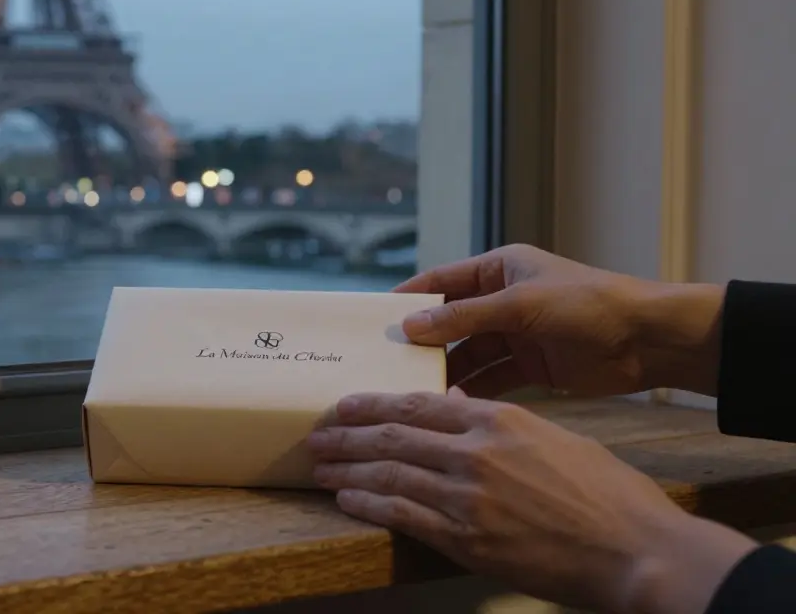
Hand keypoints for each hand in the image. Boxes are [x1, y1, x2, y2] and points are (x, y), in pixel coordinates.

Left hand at [307, 391, 758, 613]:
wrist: (636, 551)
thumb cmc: (608, 495)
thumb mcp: (556, 438)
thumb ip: (501, 423)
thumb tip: (459, 405)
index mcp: (500, 419)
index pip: (419, 404)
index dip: (374, 404)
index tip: (345, 405)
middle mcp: (476, 452)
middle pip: (393, 435)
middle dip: (348, 435)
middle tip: (317, 436)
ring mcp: (468, 495)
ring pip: (389, 474)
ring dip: (348, 471)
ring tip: (321, 468)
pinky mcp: (467, 538)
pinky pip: (403, 515)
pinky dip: (369, 506)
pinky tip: (347, 501)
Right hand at [393, 243, 724, 397]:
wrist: (650, 340)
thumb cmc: (588, 305)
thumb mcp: (519, 305)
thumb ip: (464, 317)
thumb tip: (410, 325)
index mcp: (499, 269)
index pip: (440, 282)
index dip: (408, 300)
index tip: (374, 321)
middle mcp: (502, 300)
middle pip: (450, 322)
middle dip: (422, 342)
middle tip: (386, 365)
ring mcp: (516, 335)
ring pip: (468, 354)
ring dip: (445, 371)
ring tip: (412, 392)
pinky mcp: (531, 368)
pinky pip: (491, 378)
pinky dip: (472, 390)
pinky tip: (450, 405)